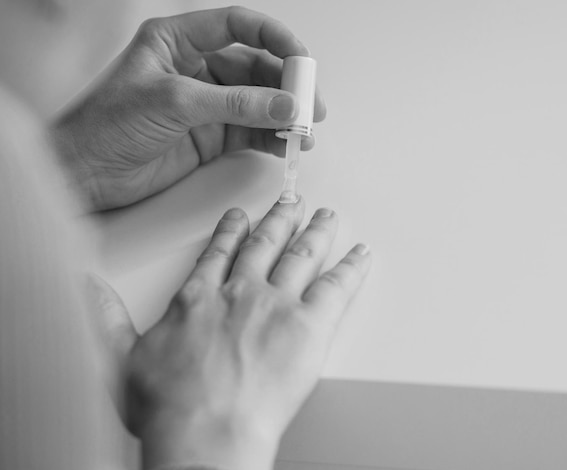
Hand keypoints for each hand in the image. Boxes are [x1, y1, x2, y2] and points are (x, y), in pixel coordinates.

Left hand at [53, 7, 325, 211]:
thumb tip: (282, 104)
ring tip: (304, 130)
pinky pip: (250, 132)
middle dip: (286, 84)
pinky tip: (286, 145)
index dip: (274, 38)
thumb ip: (233, 104)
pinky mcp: (210, 136)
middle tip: (309, 103)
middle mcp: (196, 69)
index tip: (300, 58)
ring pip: (258, 102)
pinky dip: (271, 138)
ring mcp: (206, 105)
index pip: (237, 27)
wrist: (87, 175)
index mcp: (178, 42)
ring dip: (283, 114)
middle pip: (256, 67)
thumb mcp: (174, 103)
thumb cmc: (106, 127)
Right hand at [87, 199, 369, 469]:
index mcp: (200, 298)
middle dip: (279, 219)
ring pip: (301, 254)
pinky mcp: (309, 326)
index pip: (219, 253)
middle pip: (265, 244)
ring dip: (314, 231)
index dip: (231, 231)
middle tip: (291, 201)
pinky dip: (351, 266)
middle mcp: (240, 292)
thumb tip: (87, 288)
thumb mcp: (119, 358)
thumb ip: (105, 317)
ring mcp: (277, 304)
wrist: (205, 433)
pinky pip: (337, 286)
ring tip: (325, 215)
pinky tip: (361, 253)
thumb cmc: (169, 406)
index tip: (239, 216)